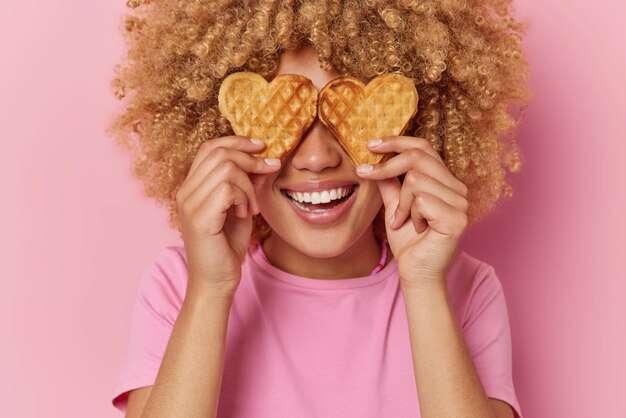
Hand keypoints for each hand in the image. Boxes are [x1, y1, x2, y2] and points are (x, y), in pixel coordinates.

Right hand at [176, 136, 280, 295]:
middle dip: (250, 159)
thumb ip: (248, 185)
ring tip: (251, 207)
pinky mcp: (199, 217)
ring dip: (248, 185)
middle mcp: (185, 192)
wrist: (216, 282)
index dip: (237, 141)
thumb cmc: (227, 247)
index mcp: (192, 187)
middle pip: (219, 153)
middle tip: (269, 170)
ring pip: (226, 168)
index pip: (210, 148)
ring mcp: (189, 204)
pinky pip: (227, 189)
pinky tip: (246, 215)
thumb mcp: (241, 208)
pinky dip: (244, 197)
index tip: (262, 147)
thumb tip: (265, 160)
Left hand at [356, 136, 469, 287]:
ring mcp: (461, 202)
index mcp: (445, 181)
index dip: (397, 141)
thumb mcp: (394, 205)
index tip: (370, 145)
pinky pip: (422, 200)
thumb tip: (374, 159)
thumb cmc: (408, 241)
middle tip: (365, 174)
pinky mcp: (458, 218)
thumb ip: (389, 182)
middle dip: (387, 168)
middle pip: (418, 157)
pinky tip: (417, 229)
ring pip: (416, 180)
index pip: (424, 147)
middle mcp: (458, 188)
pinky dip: (411, 215)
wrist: (416, 272)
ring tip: (403, 221)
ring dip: (401, 203)